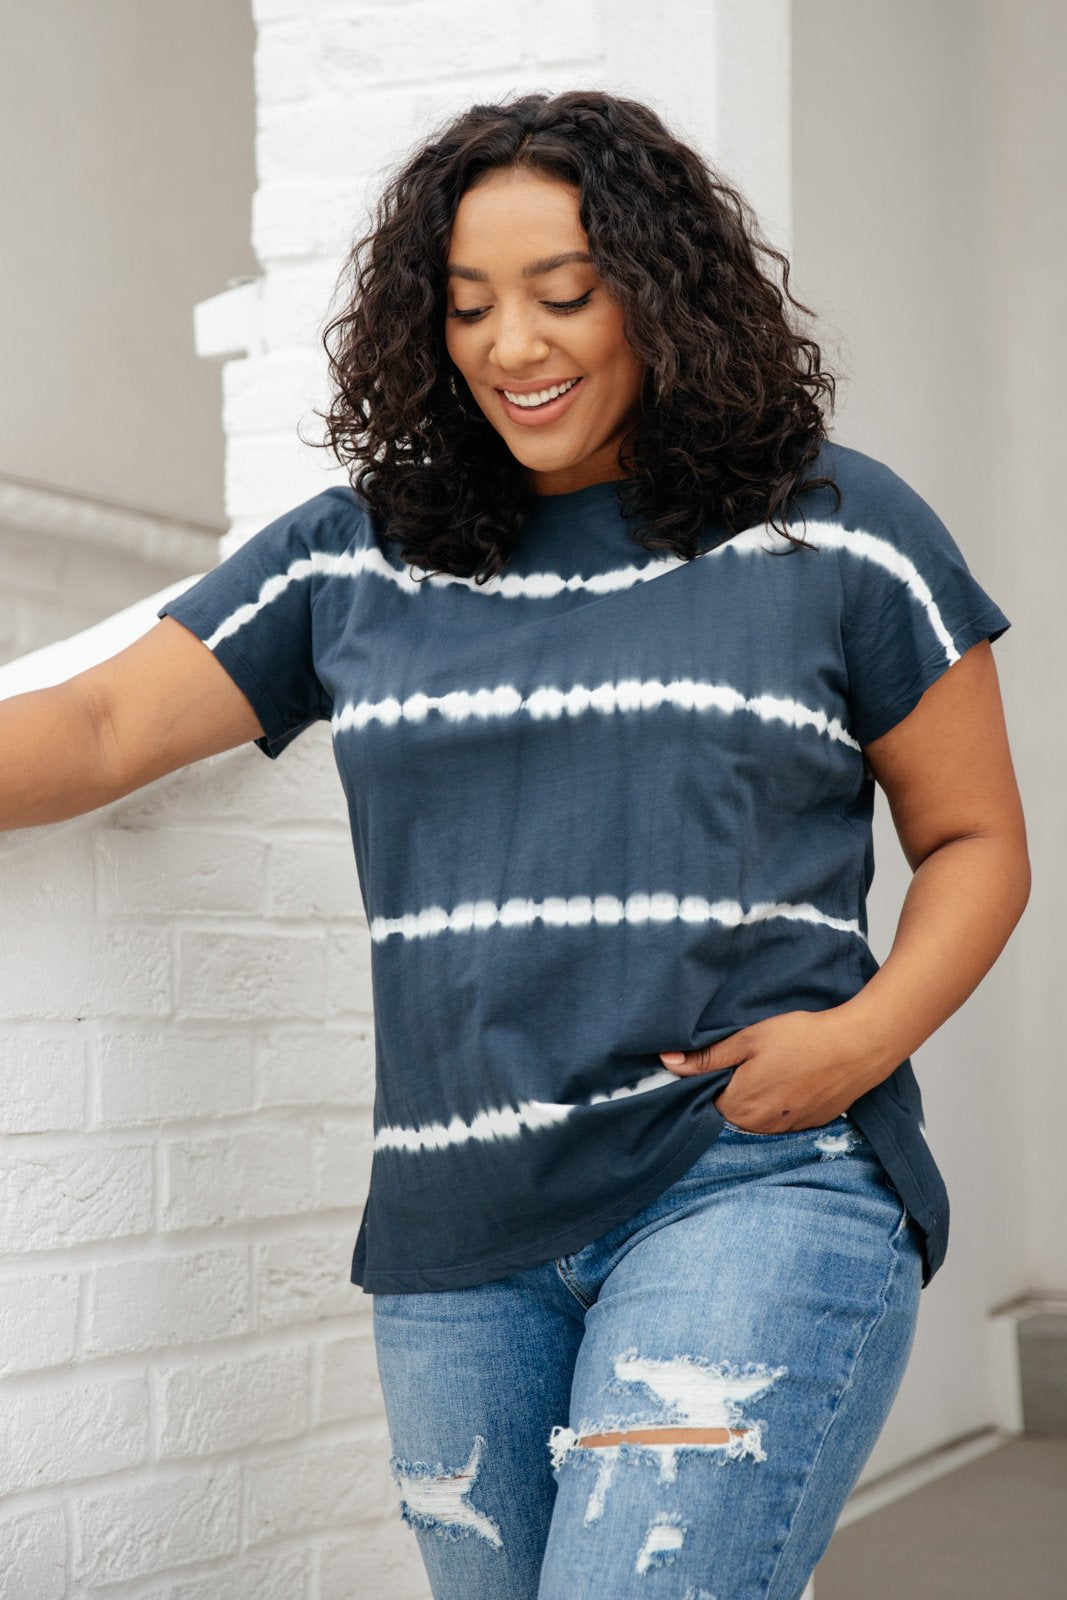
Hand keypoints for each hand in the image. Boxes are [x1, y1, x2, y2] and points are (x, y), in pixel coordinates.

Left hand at [658, 1008, 875, 1132]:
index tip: (715, 1063)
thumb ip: (707, 1057)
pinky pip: (779, 1120)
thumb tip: (667, 1062)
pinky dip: (777, 1104)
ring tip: (769, 1070)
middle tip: (745, 1062)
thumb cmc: (801, 1038)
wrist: (856, 1048)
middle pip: (729, 1113)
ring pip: (755, 1118)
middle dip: (730, 1091)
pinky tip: (788, 1080)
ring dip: (755, 1100)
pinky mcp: (806, 1125)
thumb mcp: (748, 1039)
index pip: (704, 1103)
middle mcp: (759, 1126)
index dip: (706, 1082)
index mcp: (738, 1106)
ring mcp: (785, 1129)